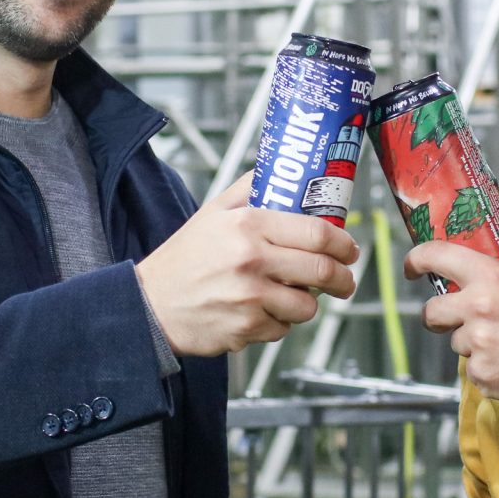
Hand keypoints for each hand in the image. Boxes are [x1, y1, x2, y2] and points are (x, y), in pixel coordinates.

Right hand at [137, 174, 360, 357]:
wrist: (149, 304)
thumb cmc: (183, 258)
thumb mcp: (212, 212)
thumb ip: (250, 190)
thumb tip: (280, 169)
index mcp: (248, 226)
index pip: (317, 233)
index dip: (343, 243)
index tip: (349, 249)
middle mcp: (252, 260)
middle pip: (322, 270)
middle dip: (343, 278)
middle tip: (344, 279)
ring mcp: (250, 298)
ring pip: (308, 306)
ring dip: (308, 303)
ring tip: (293, 294)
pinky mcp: (246, 328)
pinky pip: (283, 328)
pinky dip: (279, 322)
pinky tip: (261, 310)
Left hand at [407, 201, 498, 411]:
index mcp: (492, 278)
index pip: (435, 258)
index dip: (415, 260)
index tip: (411, 267)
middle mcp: (478, 310)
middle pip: (432, 311)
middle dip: (441, 314)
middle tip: (464, 316)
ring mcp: (478, 345)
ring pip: (455, 341)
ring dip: (472, 341)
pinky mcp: (481, 374)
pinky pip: (472, 367)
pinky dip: (487, 365)